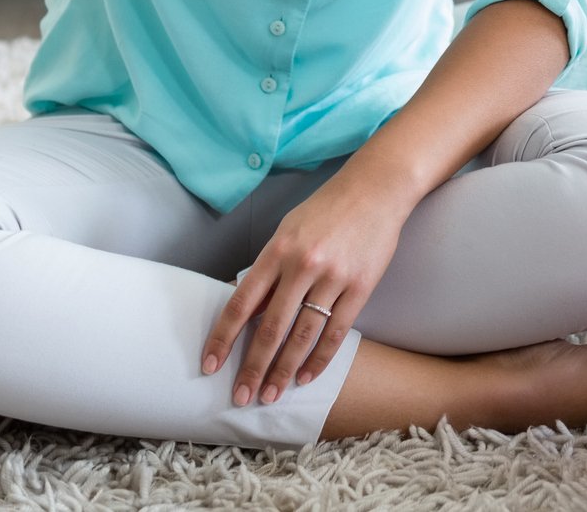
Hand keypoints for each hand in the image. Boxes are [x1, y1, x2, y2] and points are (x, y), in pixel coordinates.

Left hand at [201, 175, 406, 406]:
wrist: (377, 188)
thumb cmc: (326, 209)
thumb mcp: (287, 230)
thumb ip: (268, 268)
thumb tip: (247, 309)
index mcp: (277, 250)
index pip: (241, 304)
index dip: (223, 338)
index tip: (210, 366)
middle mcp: (302, 265)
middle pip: (271, 328)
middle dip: (253, 368)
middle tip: (242, 397)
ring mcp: (334, 277)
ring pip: (303, 336)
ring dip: (284, 371)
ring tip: (272, 395)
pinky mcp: (361, 286)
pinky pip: (337, 331)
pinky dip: (320, 359)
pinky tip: (306, 377)